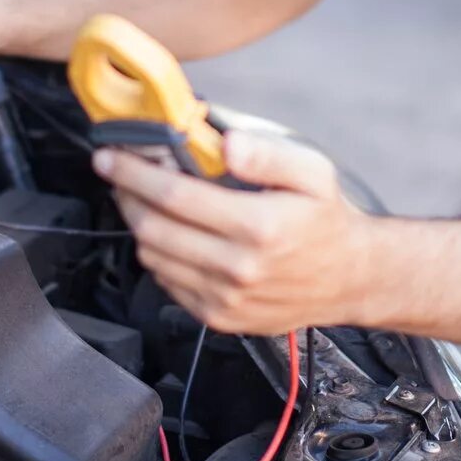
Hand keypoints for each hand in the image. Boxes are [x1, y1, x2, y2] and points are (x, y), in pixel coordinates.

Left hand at [95, 131, 374, 334]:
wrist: (350, 278)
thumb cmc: (327, 220)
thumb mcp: (312, 172)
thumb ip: (267, 153)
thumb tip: (225, 142)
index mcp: (258, 226)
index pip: (174, 195)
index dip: (133, 173)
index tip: (110, 156)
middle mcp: (238, 267)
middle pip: (153, 228)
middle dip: (125, 195)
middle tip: (119, 173)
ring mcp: (225, 298)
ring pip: (154, 257)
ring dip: (138, 224)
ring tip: (142, 199)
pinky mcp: (219, 317)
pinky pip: (167, 283)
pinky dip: (158, 254)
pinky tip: (170, 233)